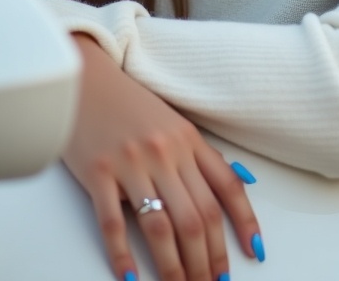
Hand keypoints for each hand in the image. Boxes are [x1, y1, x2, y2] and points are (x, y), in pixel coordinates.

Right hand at [64, 34, 261, 280]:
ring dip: (174, 267)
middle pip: (197, 217)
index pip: (226, 187)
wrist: (85, 78)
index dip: (244, 223)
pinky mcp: (98, 172)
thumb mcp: (171, 123)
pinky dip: (123, 254)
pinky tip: (131, 276)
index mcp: (188, 138)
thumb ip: (195, 156)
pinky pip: (114, 222)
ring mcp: (131, 162)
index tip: (253, 253)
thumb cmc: (126, 104)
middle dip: (208, 260)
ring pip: (162, 226)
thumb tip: (230, 190)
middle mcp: (165, 151)